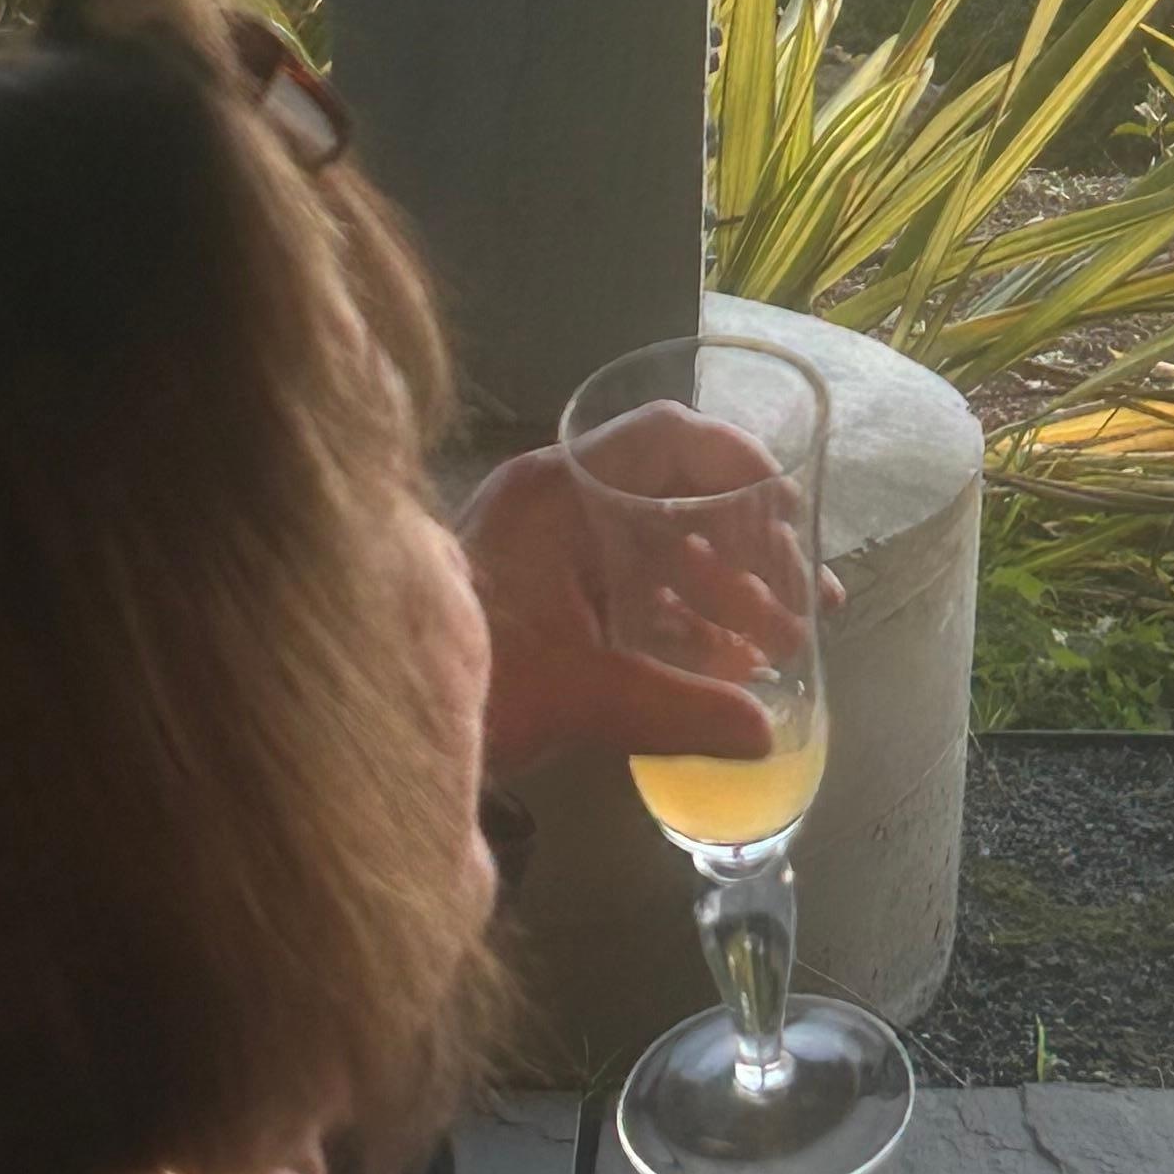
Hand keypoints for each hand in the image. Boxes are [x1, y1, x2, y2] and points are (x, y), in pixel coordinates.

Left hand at [459, 409, 836, 779]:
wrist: (366, 727)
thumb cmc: (465, 679)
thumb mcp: (576, 692)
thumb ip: (675, 707)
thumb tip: (765, 734)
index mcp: (558, 492)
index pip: (667, 439)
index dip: (739, 468)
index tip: (791, 517)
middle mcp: (557, 506)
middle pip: (676, 500)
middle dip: (749, 553)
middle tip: (807, 603)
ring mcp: (549, 554)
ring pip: (660, 553)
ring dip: (725, 595)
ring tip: (781, 647)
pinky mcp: (544, 602)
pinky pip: (632, 594)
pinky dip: (683, 625)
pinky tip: (729, 670)